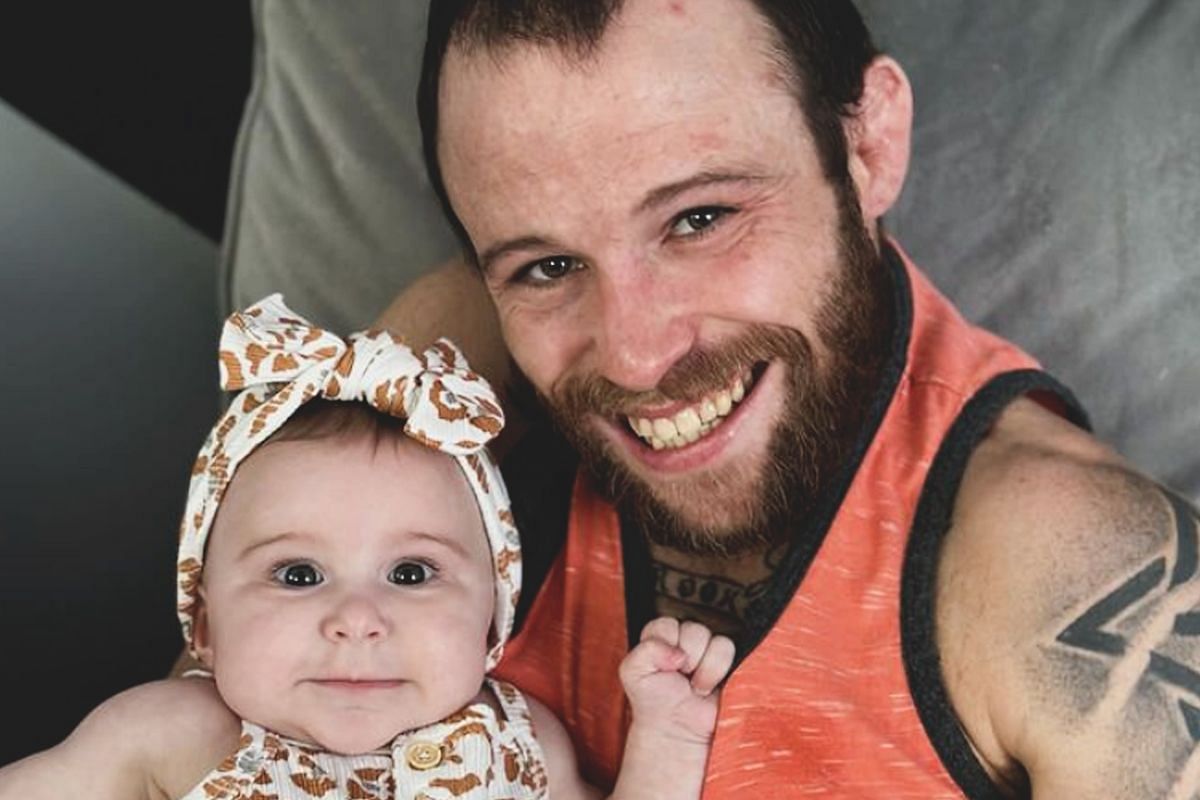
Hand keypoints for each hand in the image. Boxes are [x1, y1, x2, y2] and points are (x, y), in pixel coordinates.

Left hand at [618, 617, 735, 744]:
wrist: (677, 732)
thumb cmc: (654, 703)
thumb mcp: (632, 673)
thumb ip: (645, 650)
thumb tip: (677, 652)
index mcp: (662, 638)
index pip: (668, 623)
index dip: (667, 644)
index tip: (665, 665)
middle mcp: (686, 643)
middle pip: (695, 629)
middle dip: (688, 657)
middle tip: (682, 676)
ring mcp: (709, 654)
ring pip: (717, 640)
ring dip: (706, 668)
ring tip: (696, 685)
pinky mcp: (729, 666)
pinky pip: (730, 651)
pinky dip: (718, 672)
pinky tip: (708, 686)